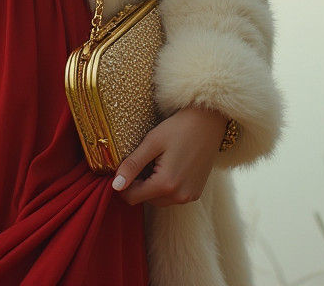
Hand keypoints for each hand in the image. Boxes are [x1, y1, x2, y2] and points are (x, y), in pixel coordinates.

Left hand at [111, 106, 227, 206]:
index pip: (132, 198)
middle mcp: (179, 196)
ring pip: (158, 200)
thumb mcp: (151, 142)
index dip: (124, 184)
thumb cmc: (178, 128)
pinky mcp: (195, 193)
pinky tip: (168, 165)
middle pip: (145, 200)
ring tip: (156, 161)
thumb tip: (115, 186)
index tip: (125, 165)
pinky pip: (172, 196)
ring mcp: (189, 197)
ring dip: (152, 186)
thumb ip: (132, 165)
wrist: (208, 123)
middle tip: (144, 158)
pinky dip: (165, 186)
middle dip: (139, 183)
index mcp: (166, 184)